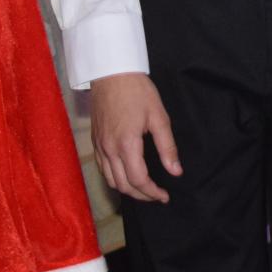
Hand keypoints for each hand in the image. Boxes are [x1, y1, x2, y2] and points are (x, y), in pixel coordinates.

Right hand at [91, 72, 181, 202]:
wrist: (111, 74)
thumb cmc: (138, 92)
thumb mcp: (159, 117)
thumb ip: (167, 147)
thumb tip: (176, 171)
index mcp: (126, 144)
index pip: (138, 180)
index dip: (152, 192)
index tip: (165, 196)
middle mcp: (109, 150)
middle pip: (123, 185)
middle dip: (141, 195)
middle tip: (158, 196)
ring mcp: (99, 147)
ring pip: (110, 180)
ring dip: (127, 190)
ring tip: (145, 190)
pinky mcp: (95, 142)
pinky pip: (103, 169)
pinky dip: (115, 179)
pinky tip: (127, 176)